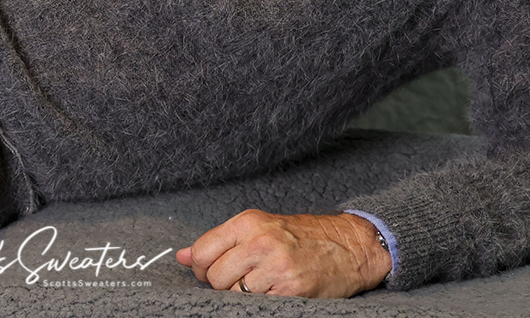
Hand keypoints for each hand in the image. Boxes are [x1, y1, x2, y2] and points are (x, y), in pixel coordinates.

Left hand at [175, 210, 391, 297]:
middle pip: (214, 277)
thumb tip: (180, 256)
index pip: (201, 251)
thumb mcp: (259, 226)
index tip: (212, 269)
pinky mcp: (290, 291)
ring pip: (232, 295)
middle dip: (221, 284)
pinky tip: (273, 293)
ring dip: (241, 296)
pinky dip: (260, 304)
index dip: (200, 267)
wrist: (348, 245)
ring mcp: (275, 268)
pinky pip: (256, 307)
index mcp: (249, 222)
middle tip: (242, 278)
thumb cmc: (301, 235)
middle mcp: (260, 242)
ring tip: (260, 285)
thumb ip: (221, 241)